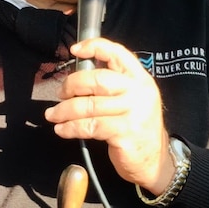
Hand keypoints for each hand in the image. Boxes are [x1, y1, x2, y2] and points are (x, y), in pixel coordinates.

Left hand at [44, 37, 173, 192]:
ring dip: (65, 110)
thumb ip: (113, 84)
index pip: (117, 53)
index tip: (75, 50)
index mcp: (140, 79)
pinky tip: (62, 129)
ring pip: (89, 105)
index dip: (95, 47)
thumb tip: (77, 77)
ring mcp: (133, 113)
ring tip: (53, 115)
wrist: (154, 160)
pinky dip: (71, 127)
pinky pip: (90, 126)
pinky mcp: (124, 133)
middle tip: (60, 94)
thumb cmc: (136, 127)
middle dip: (72, 85)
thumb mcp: (132, 99)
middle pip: (98, 79)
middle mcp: (139, 92)